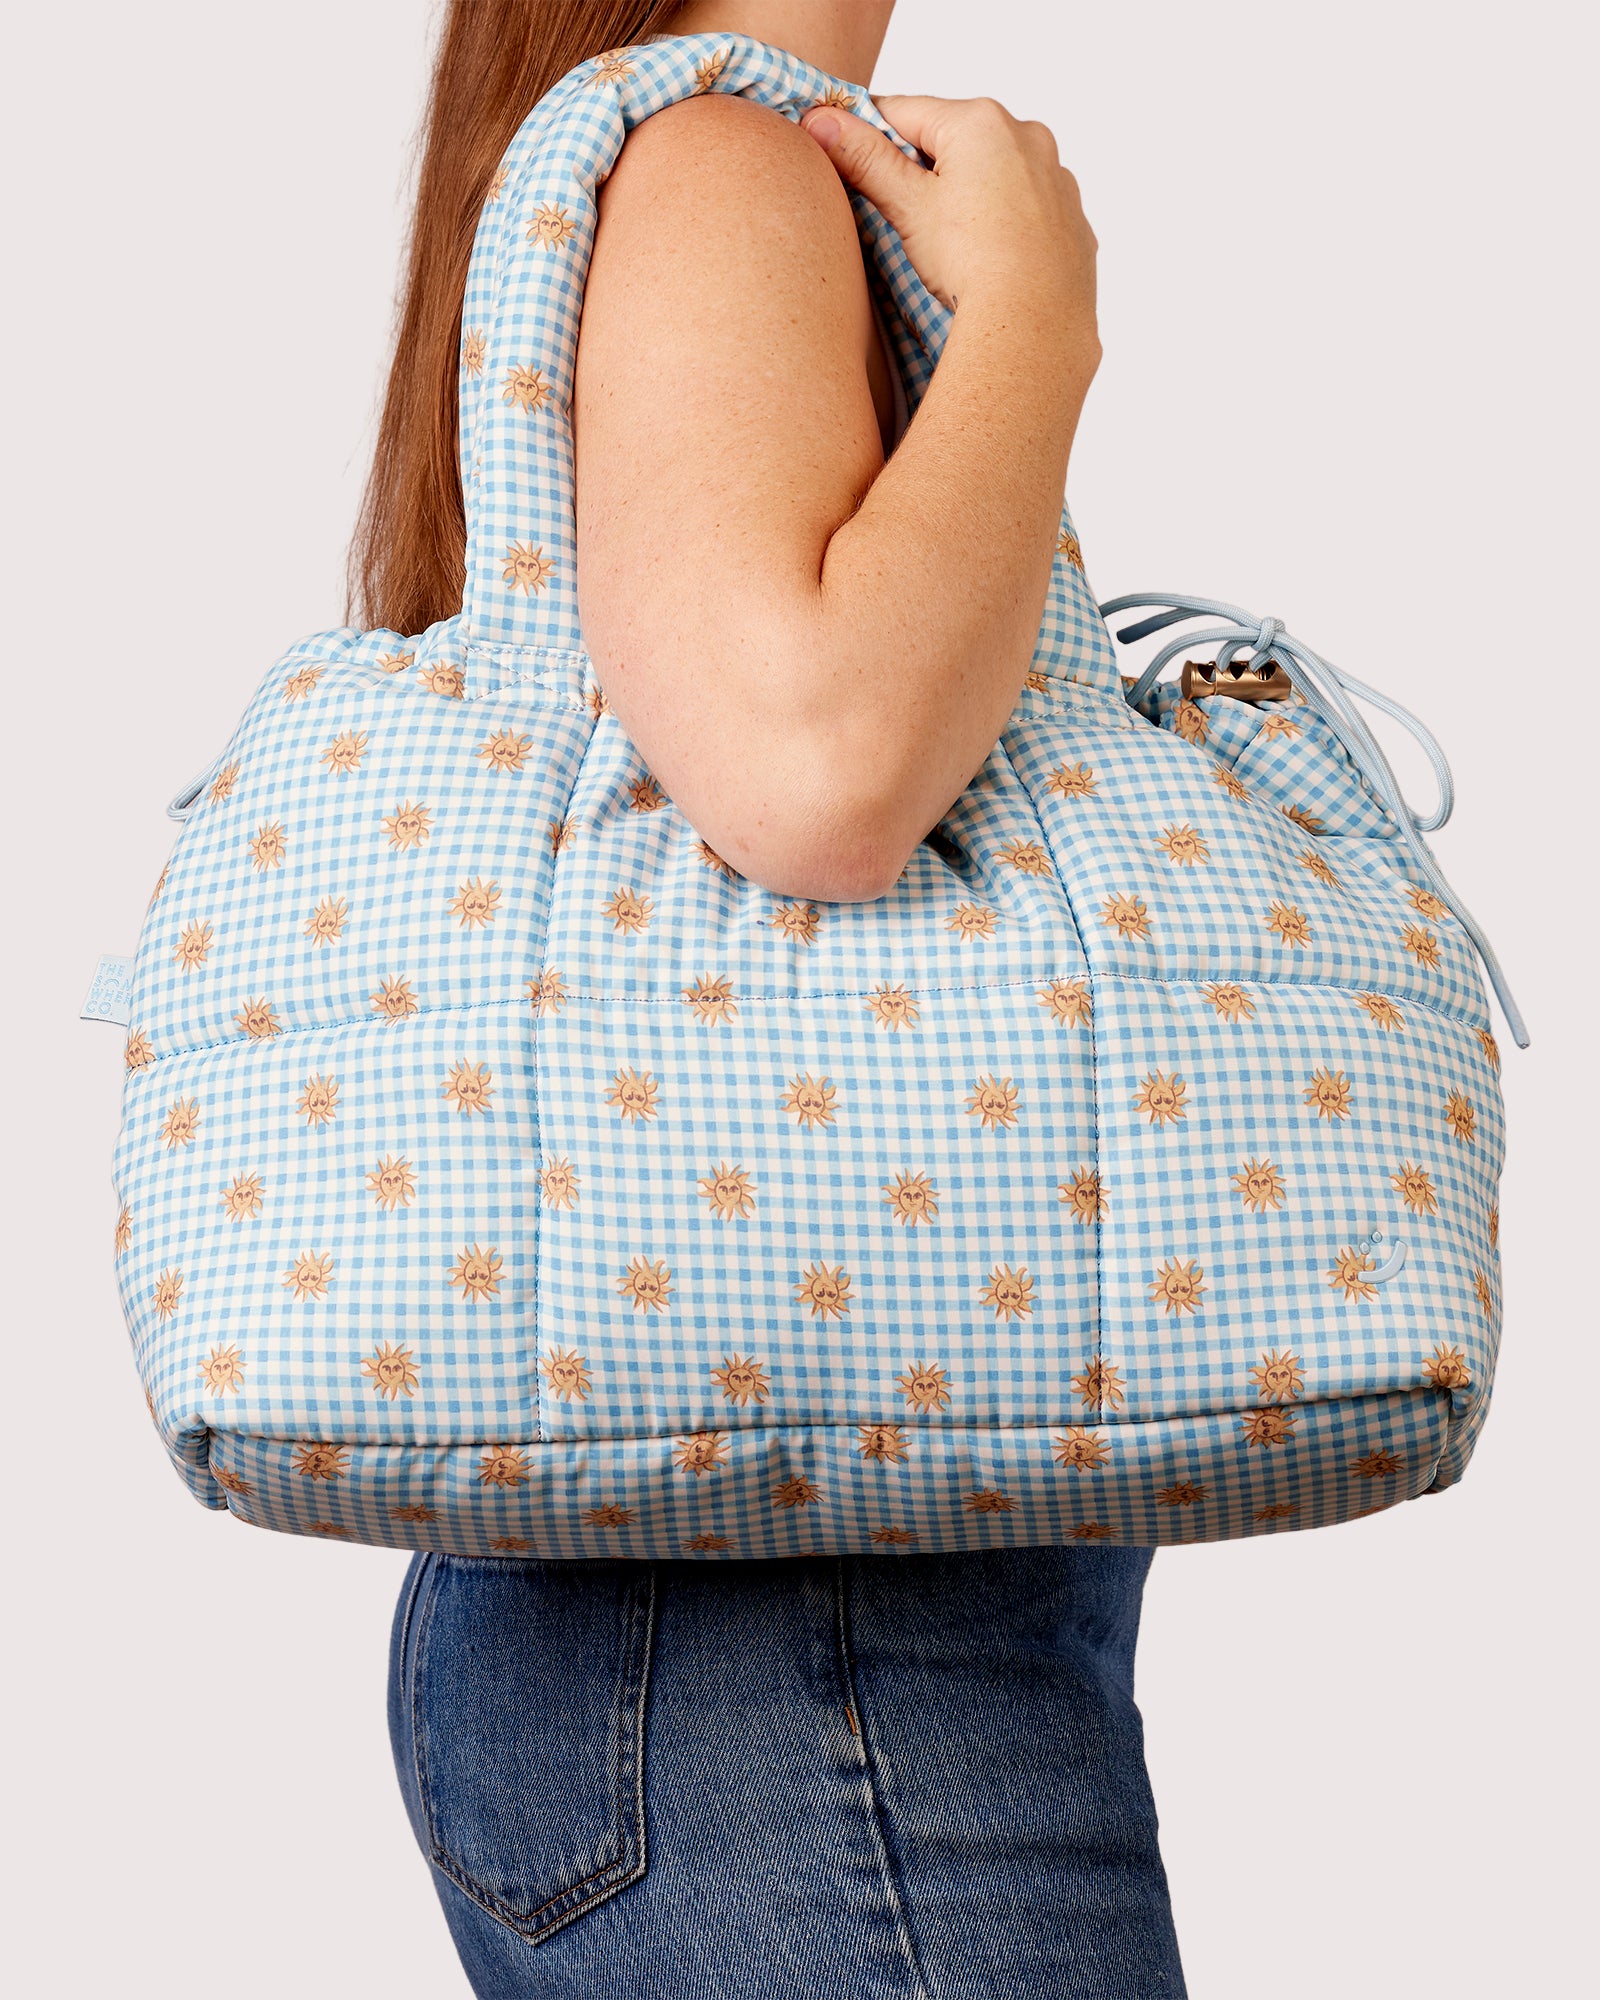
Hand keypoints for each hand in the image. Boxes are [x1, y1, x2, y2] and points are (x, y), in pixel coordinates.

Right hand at [800, 94, 1097, 350]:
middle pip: (954, 143)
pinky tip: (989, 259)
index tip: (848, 157)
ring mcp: (1057, 179)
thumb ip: (865, 160)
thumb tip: (822, 122)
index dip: (869, 135)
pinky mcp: (1074, 222)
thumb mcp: (907, 207)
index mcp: (981, 122)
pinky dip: (1006, 225)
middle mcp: (1028, 137)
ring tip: (948, 245)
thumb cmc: (972, 263)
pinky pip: (1028, 211)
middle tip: (900, 216)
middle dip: (924, 171)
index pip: (905, 112)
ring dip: (967, 195)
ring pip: (995, 175)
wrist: (1035, 327)